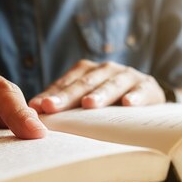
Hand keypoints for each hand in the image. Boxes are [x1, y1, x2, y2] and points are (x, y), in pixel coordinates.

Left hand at [29, 60, 165, 113]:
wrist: (148, 96)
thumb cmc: (110, 101)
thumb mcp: (87, 99)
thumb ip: (64, 103)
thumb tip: (33, 111)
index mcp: (87, 71)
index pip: (66, 83)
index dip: (51, 95)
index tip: (37, 107)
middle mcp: (105, 69)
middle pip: (85, 83)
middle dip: (67, 95)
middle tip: (52, 106)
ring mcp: (127, 75)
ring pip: (112, 84)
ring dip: (100, 94)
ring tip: (89, 104)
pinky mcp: (148, 86)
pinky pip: (142, 91)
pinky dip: (136, 96)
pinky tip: (128, 104)